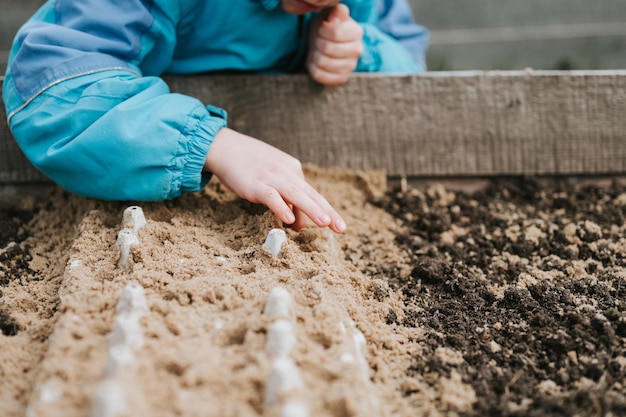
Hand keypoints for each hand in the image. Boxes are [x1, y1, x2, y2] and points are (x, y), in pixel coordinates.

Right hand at [204, 128, 346, 233]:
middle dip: (327, 212)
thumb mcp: (271, 180)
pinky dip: (281, 207)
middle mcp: (286, 172)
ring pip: (296, 195)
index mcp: (293, 170)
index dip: (327, 210)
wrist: (223, 147)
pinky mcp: (255, 183)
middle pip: (310, 194)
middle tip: (341, 228)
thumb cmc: (248, 166)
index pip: (312, 193)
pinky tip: (289, 219)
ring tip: (325, 223)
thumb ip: (286, 200)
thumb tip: (298, 225)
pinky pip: (271, 196)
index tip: (339, 226)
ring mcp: (271, 177)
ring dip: (311, 209)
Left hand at [307, 4, 362, 86]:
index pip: (335, 33)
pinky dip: (313, 67)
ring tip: (318, 50)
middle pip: (328, 48)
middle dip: (317, 42)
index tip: (322, 29)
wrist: (327, 42)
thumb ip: (336, 12)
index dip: (322, 30)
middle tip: (318, 40)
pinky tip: (317, 61)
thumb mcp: (331, 14)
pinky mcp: (340, 78)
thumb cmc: (327, 26)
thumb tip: (335, 19)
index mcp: (356, 32)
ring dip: (314, 55)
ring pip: (322, 62)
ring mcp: (350, 67)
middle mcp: (357, 50)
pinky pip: (319, 75)